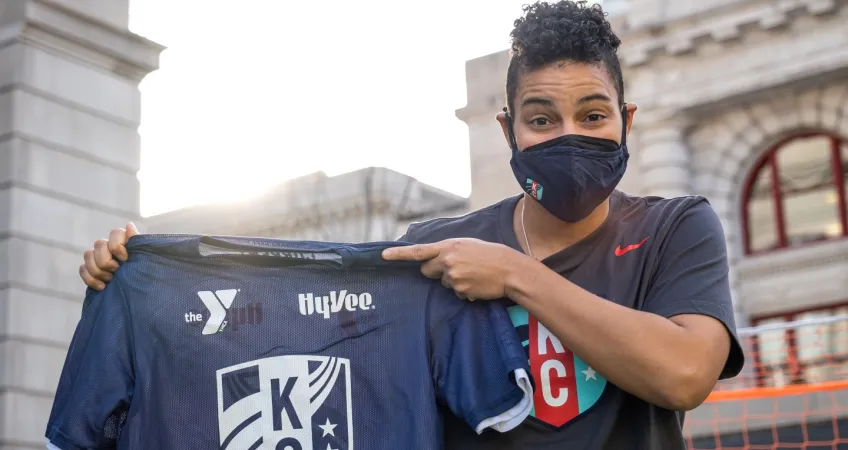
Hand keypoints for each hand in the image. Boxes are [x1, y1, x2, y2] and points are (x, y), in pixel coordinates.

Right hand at [79, 222, 138, 289]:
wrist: (139, 292)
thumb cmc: (145, 272)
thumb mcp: (144, 258)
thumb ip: (137, 242)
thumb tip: (129, 225)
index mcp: (125, 240)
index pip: (115, 233)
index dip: (117, 246)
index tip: (125, 259)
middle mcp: (110, 246)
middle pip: (99, 244)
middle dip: (106, 260)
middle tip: (116, 271)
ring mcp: (98, 257)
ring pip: (88, 254)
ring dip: (97, 270)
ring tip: (110, 280)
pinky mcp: (91, 269)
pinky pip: (82, 269)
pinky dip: (90, 279)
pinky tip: (102, 287)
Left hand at [381, 238, 523, 300]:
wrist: (509, 269)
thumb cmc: (490, 254)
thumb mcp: (467, 244)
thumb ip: (449, 250)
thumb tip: (434, 262)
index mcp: (448, 246)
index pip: (418, 251)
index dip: (398, 254)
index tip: (383, 256)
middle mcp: (447, 261)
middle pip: (427, 270)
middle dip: (436, 270)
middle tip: (456, 267)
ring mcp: (453, 277)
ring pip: (443, 283)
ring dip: (454, 281)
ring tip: (473, 274)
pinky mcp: (460, 291)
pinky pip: (456, 293)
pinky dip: (464, 291)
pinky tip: (477, 284)